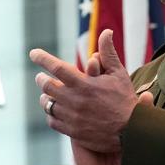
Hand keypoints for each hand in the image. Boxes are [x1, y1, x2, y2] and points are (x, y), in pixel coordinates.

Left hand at [31, 29, 150, 153]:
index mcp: (84, 84)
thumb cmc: (125, 100)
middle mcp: (74, 100)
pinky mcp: (72, 131)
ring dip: (45, 97)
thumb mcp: (118, 74)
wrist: (131, 131)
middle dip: (42, 79)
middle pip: (47, 86)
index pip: (57, 68)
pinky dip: (51, 114)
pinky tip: (54, 110)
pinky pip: (52, 120)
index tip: (33, 53)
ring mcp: (71, 117)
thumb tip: (106, 32)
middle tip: (41, 76)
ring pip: (48, 104)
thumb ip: (108, 53)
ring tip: (46, 94)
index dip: (43, 58)